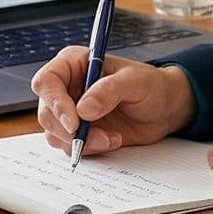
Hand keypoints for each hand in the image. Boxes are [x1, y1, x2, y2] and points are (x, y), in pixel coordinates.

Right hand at [31, 47, 195, 157]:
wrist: (165, 109)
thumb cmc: (152, 85)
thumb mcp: (136, 82)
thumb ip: (110, 90)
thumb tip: (83, 109)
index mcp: (75, 64)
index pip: (47, 81)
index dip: (55, 102)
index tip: (74, 122)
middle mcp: (68, 87)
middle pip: (46, 111)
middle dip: (68, 130)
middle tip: (96, 137)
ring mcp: (72, 112)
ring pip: (54, 133)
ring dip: (81, 142)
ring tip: (110, 138)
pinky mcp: (80, 132)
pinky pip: (69, 146)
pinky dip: (89, 149)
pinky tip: (112, 140)